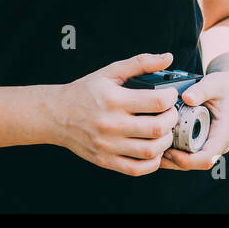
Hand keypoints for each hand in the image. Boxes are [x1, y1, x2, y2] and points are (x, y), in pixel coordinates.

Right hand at [50, 52, 180, 175]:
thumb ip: (140, 63)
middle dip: (172, 119)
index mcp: (114, 99)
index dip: (171, 98)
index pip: (156, 101)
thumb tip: (168, 57)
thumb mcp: (110, 72)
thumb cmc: (86, 91)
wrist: (56, 115)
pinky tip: (153, 149)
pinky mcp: (105, 161)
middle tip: (170, 113)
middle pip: (156, 128)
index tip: (171, 95)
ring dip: (165, 141)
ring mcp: (108, 145)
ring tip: (163, 131)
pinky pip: (137, 169)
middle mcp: (111, 124)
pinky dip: (152, 162)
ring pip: (150, 151)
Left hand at [158, 69, 228, 171]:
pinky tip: (158, 143)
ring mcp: (210, 145)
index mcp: (223, 134)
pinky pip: (188, 153)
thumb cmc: (225, 85)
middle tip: (154, 149)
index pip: (206, 158)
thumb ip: (201, 90)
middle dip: (174, 161)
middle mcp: (218, 144)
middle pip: (195, 164)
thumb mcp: (215, 83)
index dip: (187, 160)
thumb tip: (187, 98)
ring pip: (190, 162)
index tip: (169, 151)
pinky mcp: (203, 141)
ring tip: (152, 147)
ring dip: (171, 159)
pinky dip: (174, 152)